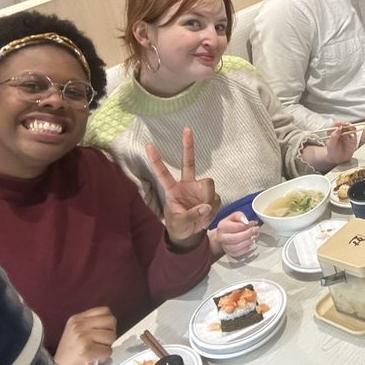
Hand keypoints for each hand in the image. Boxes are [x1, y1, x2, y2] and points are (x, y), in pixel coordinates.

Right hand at [53, 306, 116, 364]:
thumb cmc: (70, 356)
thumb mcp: (77, 333)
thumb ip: (91, 324)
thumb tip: (111, 324)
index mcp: (76, 319)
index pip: (105, 311)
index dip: (108, 323)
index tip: (102, 333)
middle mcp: (78, 325)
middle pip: (111, 321)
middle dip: (110, 334)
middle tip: (100, 344)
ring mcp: (82, 336)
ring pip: (111, 336)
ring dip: (106, 347)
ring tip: (95, 352)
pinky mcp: (86, 349)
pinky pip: (107, 350)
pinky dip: (104, 357)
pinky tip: (94, 360)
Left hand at [145, 127, 220, 249]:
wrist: (191, 235)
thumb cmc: (180, 227)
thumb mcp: (180, 224)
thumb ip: (191, 215)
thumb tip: (206, 206)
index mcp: (172, 190)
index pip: (163, 173)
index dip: (156, 160)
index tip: (148, 145)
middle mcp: (187, 184)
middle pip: (189, 162)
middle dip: (188, 145)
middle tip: (187, 129)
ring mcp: (199, 189)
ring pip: (208, 185)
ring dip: (208, 201)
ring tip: (203, 216)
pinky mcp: (210, 195)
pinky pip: (216, 198)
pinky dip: (214, 209)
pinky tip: (208, 216)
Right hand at [214, 211, 259, 258]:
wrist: (223, 235)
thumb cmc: (230, 225)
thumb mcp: (234, 216)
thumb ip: (239, 215)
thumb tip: (246, 221)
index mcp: (222, 227)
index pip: (236, 227)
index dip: (247, 225)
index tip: (253, 223)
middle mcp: (222, 237)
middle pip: (235, 238)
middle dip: (248, 234)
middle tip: (256, 230)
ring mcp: (224, 246)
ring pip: (236, 247)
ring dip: (248, 242)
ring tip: (254, 236)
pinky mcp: (229, 253)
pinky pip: (238, 253)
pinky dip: (246, 249)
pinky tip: (250, 243)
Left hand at [324, 121, 357, 163]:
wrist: (337, 159)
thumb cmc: (332, 151)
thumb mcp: (330, 144)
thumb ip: (334, 136)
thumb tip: (339, 127)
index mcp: (333, 131)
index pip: (336, 124)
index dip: (339, 122)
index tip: (342, 124)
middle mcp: (341, 131)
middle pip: (344, 124)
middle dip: (346, 124)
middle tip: (348, 125)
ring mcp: (347, 134)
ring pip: (350, 128)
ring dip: (351, 127)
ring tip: (351, 129)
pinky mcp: (352, 138)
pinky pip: (354, 134)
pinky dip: (354, 133)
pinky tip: (352, 134)